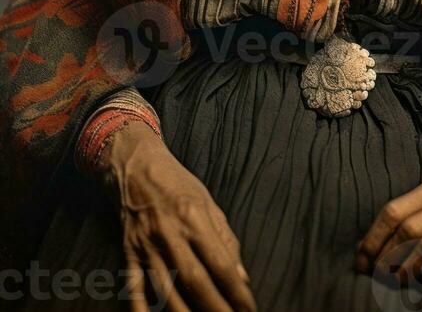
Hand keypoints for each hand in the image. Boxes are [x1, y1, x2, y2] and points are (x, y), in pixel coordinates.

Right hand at [96, 120, 256, 311]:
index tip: (250, 309)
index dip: (237, 291)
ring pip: (166, 290)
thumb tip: (242, 278)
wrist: (137, 166)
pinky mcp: (129, 253)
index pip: (221, 263)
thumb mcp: (209, 204)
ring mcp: (147, 245)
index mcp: (196, 219)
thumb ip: (226, 240)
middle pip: (195, 281)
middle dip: (216, 309)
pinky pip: (133, 288)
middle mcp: (171, 234)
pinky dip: (140, 311)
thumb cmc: (179, 184)